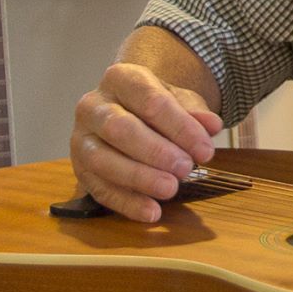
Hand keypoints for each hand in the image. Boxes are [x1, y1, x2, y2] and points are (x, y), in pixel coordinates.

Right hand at [72, 63, 222, 221]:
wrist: (128, 110)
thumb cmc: (155, 106)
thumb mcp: (180, 100)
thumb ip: (194, 112)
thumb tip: (212, 125)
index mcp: (120, 79)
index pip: (150, 101)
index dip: (180, 127)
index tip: (206, 150)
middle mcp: (93, 106)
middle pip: (120, 128)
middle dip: (156, 151)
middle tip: (185, 169)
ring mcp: (81, 138)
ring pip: (102, 160)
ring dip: (138, 177)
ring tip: (170, 189)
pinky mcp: (80, 169)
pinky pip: (99, 189)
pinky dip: (126, 203)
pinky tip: (152, 212)